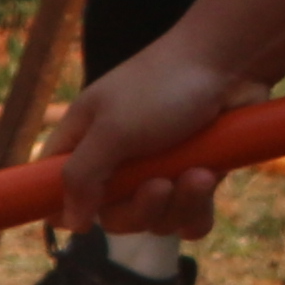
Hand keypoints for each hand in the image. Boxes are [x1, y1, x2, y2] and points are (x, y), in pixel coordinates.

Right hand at [46, 35, 252, 236]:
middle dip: (140, 210)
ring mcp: (160, 172)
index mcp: (85, 142)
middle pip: (114, 217)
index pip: (55, 188)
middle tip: (160, 186)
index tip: (81, 224)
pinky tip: (210, 177)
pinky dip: (200, 207)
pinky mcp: (196, 178)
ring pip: (158, 221)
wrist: (229, 61)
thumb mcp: (112, 128)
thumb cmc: (163, 85)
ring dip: (179, 204)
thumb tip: (67, 223)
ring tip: (199, 174)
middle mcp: (119, 162)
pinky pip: (190, 220)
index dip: (64, 210)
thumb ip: (81, 175)